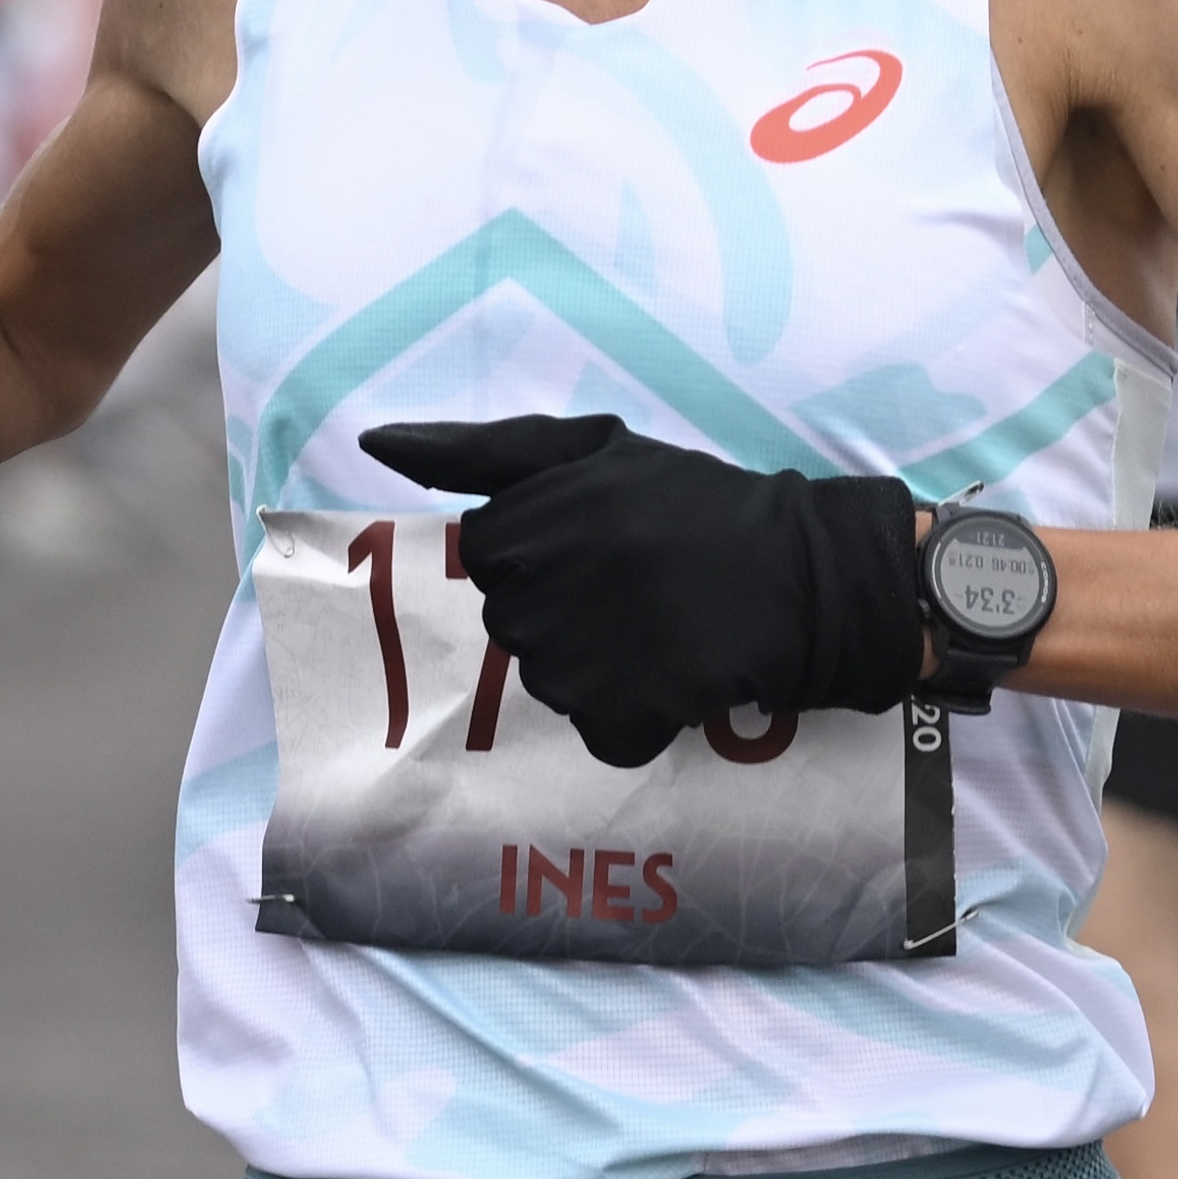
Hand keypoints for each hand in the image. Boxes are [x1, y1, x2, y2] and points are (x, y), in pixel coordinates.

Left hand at [351, 414, 924, 768]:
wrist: (804, 574)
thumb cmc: (696, 506)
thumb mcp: (591, 450)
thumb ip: (477, 449)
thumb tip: (373, 446)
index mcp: (526, 525)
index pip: (491, 555)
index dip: (545, 550)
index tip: (601, 542)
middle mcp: (539, 594)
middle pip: (513, 623)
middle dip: (564, 609)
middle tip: (637, 587)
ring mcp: (576, 663)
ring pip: (550, 681)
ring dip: (598, 664)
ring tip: (660, 627)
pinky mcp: (619, 718)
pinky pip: (600, 732)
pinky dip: (636, 716)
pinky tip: (675, 674)